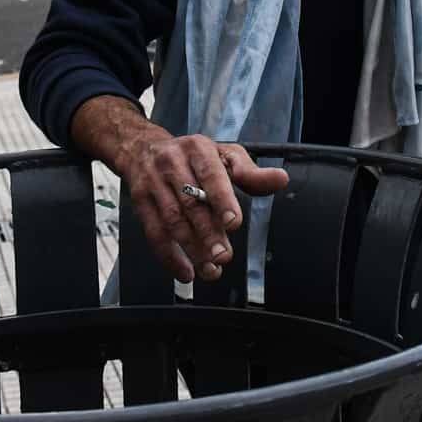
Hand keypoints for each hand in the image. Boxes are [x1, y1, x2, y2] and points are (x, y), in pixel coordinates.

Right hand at [70, 96, 289, 282]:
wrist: (143, 148)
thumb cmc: (193, 156)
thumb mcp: (224, 156)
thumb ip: (251, 173)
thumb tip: (281, 180)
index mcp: (198, 149)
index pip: (211, 174)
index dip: (222, 199)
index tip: (233, 223)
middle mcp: (173, 163)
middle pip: (191, 202)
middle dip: (208, 233)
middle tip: (224, 256)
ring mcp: (153, 183)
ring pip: (172, 220)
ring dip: (191, 249)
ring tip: (210, 269)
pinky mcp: (140, 202)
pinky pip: (153, 233)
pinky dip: (169, 257)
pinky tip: (186, 272)